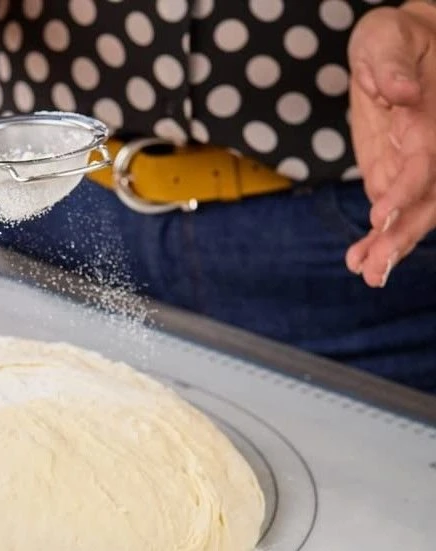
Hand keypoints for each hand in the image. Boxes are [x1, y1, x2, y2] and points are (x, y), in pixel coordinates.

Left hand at [346, 1, 435, 286]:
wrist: (404, 50)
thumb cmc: (395, 39)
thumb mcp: (387, 38)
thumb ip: (391, 63)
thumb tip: (399, 91)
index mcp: (433, 115)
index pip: (428, 158)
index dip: (408, 187)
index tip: (381, 213)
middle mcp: (433, 147)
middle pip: (429, 197)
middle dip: (403, 234)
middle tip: (376, 267)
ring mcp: (418, 166)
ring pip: (416, 213)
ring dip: (392, 246)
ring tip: (367, 273)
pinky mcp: (399, 178)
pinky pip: (395, 214)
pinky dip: (379, 239)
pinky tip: (359, 263)